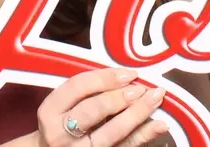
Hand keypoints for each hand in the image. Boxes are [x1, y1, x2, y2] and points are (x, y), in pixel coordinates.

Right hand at [35, 69, 166, 146]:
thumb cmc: (62, 121)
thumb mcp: (63, 103)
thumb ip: (87, 89)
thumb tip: (126, 74)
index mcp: (50, 111)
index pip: (77, 87)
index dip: (104, 77)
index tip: (128, 73)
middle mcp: (60, 133)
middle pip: (93, 110)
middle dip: (120, 97)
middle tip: (142, 88)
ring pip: (111, 133)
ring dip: (137, 114)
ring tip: (155, 99)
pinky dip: (143, 135)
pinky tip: (159, 125)